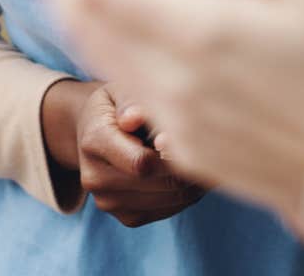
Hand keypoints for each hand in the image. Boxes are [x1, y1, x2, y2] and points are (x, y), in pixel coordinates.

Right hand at [42, 79, 204, 226]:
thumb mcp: (122, 88)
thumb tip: (134, 118)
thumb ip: (131, 99)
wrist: (97, 129)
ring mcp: (108, 202)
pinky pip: (167, 210)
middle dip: (189, 164)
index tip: (191, 131)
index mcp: (94, 140)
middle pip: (159, 183)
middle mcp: (94, 178)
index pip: (141, 162)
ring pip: (169, 199)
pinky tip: (193, 168)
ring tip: (203, 151)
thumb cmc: (118, 102)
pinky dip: (187, 192)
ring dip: (193, 179)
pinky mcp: (126, 216)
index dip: (173, 152)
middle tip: (209, 141)